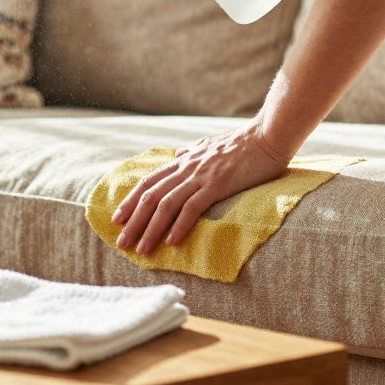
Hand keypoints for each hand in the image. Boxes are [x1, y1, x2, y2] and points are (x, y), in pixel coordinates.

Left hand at [111, 121, 289, 254]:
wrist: (267, 135)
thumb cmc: (243, 142)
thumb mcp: (210, 144)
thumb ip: (192, 152)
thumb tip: (178, 156)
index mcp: (184, 161)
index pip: (148, 182)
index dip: (130, 200)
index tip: (118, 218)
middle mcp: (186, 168)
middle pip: (150, 196)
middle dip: (133, 221)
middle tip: (121, 242)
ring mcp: (201, 176)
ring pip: (166, 205)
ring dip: (151, 229)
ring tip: (141, 249)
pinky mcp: (217, 185)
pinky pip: (192, 207)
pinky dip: (179, 225)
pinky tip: (171, 241)